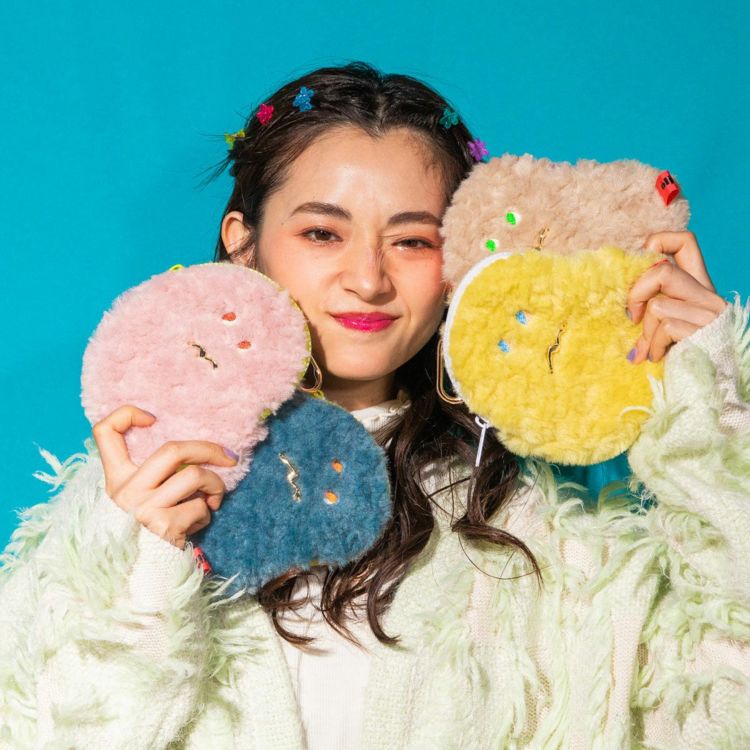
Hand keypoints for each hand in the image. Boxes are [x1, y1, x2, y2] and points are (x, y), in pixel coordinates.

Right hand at [91, 405, 238, 548]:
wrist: (145, 576)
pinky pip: (201, 507)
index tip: (153, 418)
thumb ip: (154, 475)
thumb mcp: (141, 499)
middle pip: (172, 449)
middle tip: (229, 458)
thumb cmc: (150, 530)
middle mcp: (125, 491)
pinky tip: (196, 524)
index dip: (126, 414)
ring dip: (215, 485)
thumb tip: (195, 451)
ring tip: (214, 498)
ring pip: (195, 476)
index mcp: (115, 479)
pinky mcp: (164, 527)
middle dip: (209, 449)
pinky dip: (207, 514)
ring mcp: (143, 508)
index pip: (104, 432)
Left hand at [625, 231, 727, 363]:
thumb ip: (652, 306)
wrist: (706, 388)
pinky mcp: (705, 331)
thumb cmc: (679, 355)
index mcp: (699, 286)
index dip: (659, 242)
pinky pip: (665, 327)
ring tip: (647, 349)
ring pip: (657, 304)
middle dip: (636, 294)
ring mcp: (709, 313)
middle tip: (631, 317)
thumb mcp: (663, 326)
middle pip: (662, 271)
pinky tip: (658, 357)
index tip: (639, 268)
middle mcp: (708, 295)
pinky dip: (654, 345)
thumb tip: (624, 302)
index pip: (685, 242)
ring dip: (644, 332)